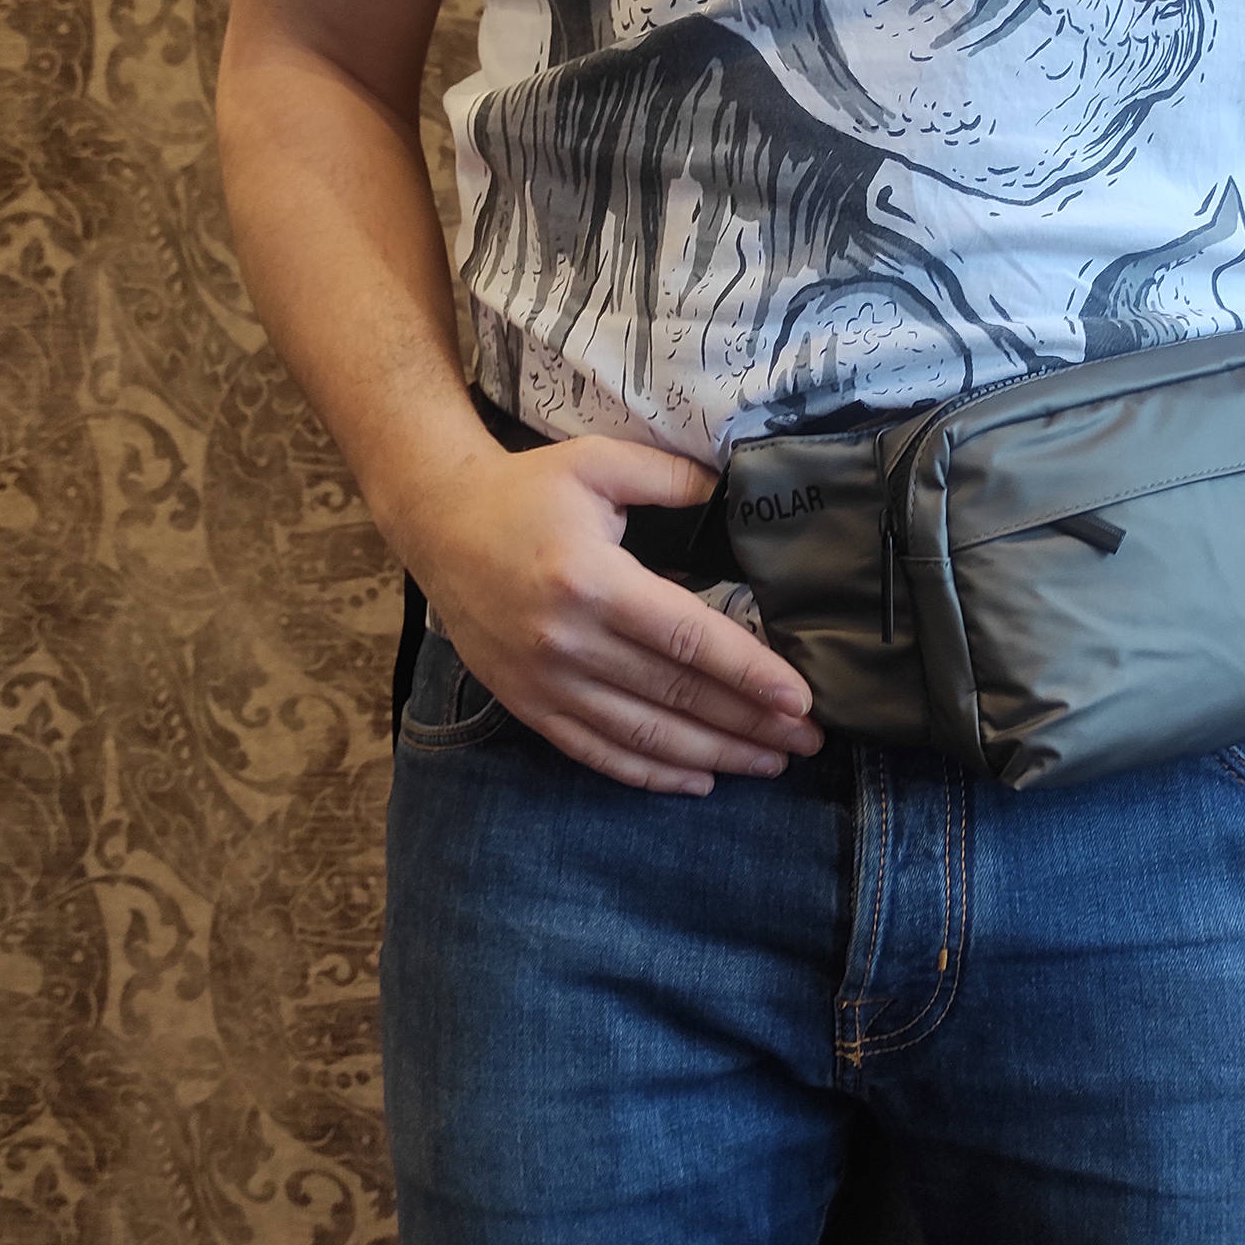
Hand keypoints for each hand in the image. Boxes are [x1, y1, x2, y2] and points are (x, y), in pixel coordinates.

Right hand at [397, 433, 823, 795]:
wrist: (437, 524)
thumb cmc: (525, 491)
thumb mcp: (598, 462)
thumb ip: (672, 479)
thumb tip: (735, 495)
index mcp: (592, 582)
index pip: (688, 639)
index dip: (749, 674)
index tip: (800, 700)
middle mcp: (568, 642)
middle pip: (676, 694)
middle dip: (749, 724)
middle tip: (807, 741)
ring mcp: (544, 682)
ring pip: (643, 735)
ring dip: (713, 756)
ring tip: (770, 764)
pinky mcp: (527, 705)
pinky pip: (596, 752)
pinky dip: (650, 775)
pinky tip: (699, 781)